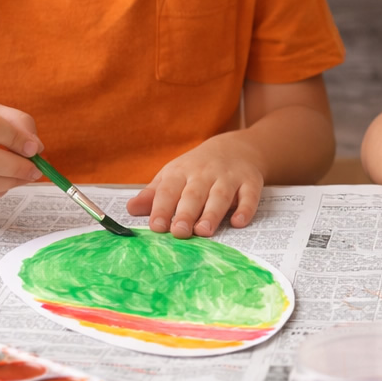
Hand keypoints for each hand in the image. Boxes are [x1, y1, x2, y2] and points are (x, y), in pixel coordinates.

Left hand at [126, 133, 265, 237]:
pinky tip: (238, 222)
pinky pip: (249, 196)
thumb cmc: (198, 168)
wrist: (238, 147)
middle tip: (179, 233)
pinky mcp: (251, 182)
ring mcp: (229, 177)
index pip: (168, 190)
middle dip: (186, 213)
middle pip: (194, 194)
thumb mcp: (173, 175)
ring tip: (204, 231)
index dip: (161, 208)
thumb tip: (130, 209)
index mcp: (181, 172)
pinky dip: (245, 209)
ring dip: (212, 213)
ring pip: (220, 196)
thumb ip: (154, 194)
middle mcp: (205, 173)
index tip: (156, 226)